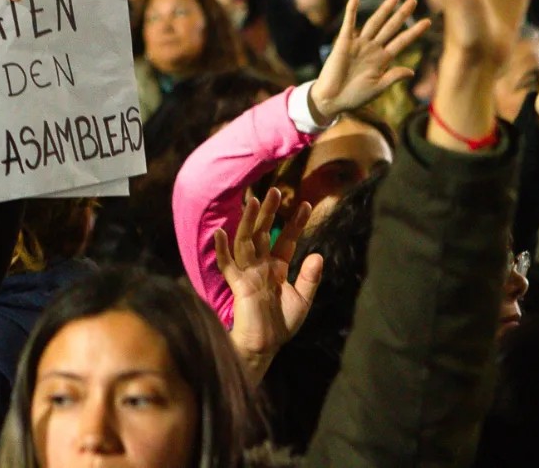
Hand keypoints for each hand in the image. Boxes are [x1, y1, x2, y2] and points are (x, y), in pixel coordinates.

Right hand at [217, 188, 322, 384]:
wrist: (265, 347)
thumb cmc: (281, 325)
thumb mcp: (303, 300)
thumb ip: (309, 277)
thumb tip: (318, 255)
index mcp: (276, 268)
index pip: (286, 240)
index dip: (295, 223)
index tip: (306, 205)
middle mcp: (260, 266)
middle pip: (264, 234)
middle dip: (270, 213)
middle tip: (276, 190)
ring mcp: (248, 274)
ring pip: (246, 242)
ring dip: (249, 222)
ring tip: (253, 200)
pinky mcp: (237, 286)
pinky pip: (228, 265)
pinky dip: (223, 250)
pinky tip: (221, 233)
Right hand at [309, 0, 429, 122]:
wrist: (332, 100)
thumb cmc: (354, 97)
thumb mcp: (377, 88)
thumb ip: (393, 77)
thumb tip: (411, 72)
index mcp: (382, 60)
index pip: (401, 42)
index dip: (414, 32)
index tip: (427, 22)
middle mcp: (372, 49)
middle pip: (390, 28)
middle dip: (401, 15)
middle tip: (413, 0)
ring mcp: (358, 45)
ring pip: (374, 23)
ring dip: (384, 10)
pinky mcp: (343, 43)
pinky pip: (348, 24)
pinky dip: (351, 10)